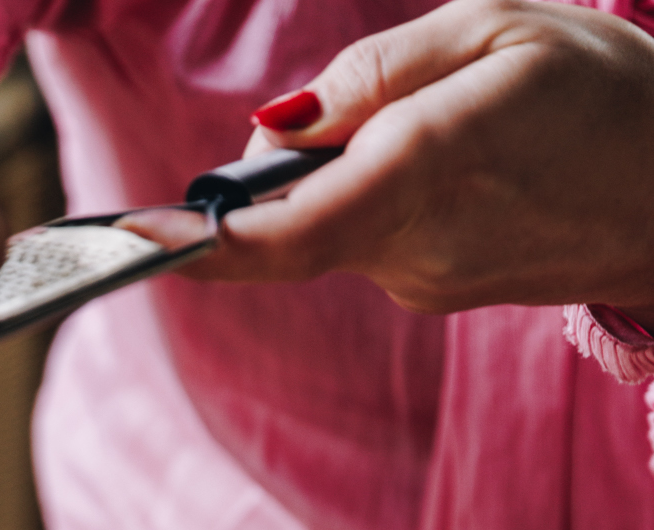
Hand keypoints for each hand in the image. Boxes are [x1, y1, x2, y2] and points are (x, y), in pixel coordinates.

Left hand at [171, 0, 653, 324]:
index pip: (294, 226)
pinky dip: (368, 193)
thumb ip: (376, 74)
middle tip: (310, 123)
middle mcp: (414, 246)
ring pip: (323, 224)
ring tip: (430, 122)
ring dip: (334, 173)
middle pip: (286, 223)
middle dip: (268, 173)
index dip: (208, 236)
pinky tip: (447, 163)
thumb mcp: (496, 28)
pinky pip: (360, 235)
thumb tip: (275, 127)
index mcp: (434, 167)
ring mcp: (418, 282)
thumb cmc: (602, 94)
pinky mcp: (424, 291)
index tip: (138, 236)